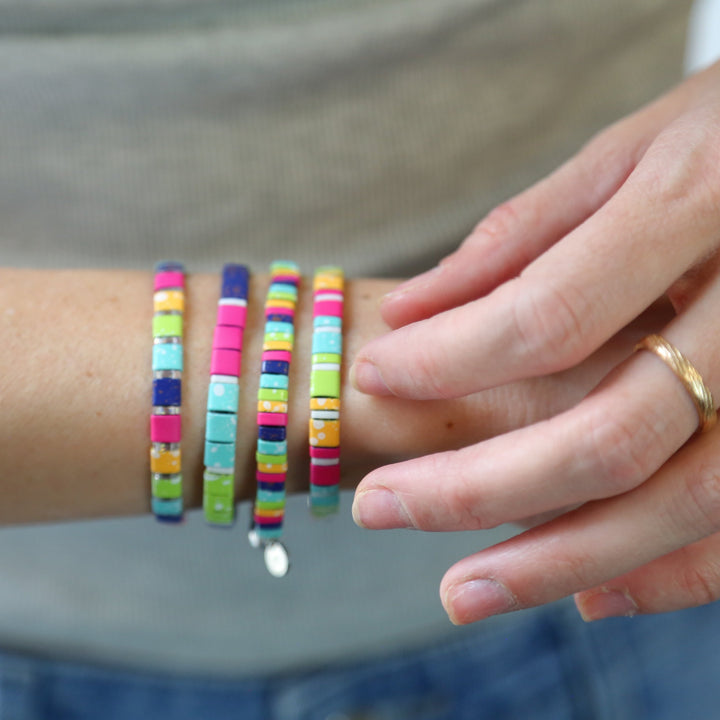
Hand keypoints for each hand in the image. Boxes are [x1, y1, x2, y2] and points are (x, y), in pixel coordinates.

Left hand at [350, 60, 719, 623]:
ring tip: (463, 592)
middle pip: (607, 437)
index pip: (547, 316)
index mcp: (698, 206)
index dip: (448, 359)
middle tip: (379, 510)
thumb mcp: (633, 148)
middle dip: (478, 489)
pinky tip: (590, 594)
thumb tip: (411, 309)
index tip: (375, 374)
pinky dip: (674, 575)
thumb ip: (522, 232)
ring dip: (561, 561)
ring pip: (682, 501)